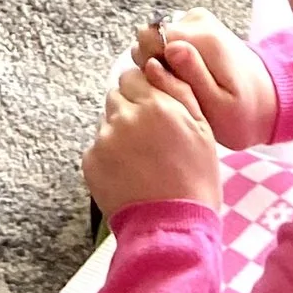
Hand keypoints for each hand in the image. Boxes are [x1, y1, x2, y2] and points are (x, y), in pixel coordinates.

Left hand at [83, 55, 221, 220]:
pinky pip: (97, 146)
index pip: (133, 75)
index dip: (143, 91)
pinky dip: (109, 155)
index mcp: (156, 105)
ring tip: (140, 160)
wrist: (172, 228)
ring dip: (119, 131)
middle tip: (149, 138)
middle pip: (117, 95)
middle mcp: (125, 117)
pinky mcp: (90, 161)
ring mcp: (104, 139)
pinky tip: (129, 173)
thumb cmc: (195, 180)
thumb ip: (178, 90)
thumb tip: (154, 63)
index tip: (153, 110)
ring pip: (107, 120)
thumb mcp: (202, 130)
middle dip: (130, 109)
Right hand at [131, 13, 278, 148]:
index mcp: (205, 39)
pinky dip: (171, 59)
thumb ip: (192, 76)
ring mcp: (197, 19)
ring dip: (163, 63)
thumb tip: (170, 47)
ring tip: (186, 85)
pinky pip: (166, 38)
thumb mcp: (219, 107)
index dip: (151, 66)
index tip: (168, 86)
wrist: (268, 100)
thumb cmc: (243, 112)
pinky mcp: (196, 24)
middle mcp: (199, 20)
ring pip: (156, 37)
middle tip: (179, 89)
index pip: (150, 39)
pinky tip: (188, 77)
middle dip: (156, 64)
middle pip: (150, 36)